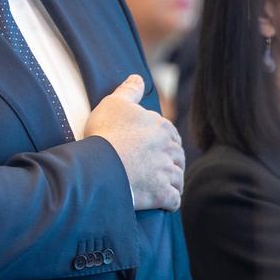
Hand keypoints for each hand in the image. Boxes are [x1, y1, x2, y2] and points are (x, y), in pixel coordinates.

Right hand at [81, 74, 183, 211]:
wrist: (101, 165)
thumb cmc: (106, 133)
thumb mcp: (114, 103)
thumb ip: (129, 90)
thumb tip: (138, 77)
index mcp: (162, 127)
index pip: (170, 135)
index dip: (161, 141)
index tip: (149, 148)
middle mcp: (170, 149)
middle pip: (177, 157)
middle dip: (169, 162)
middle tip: (153, 168)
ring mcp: (168, 173)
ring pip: (178, 178)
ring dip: (171, 182)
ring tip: (157, 185)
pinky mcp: (162, 195)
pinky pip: (173, 200)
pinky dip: (169, 202)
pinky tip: (160, 202)